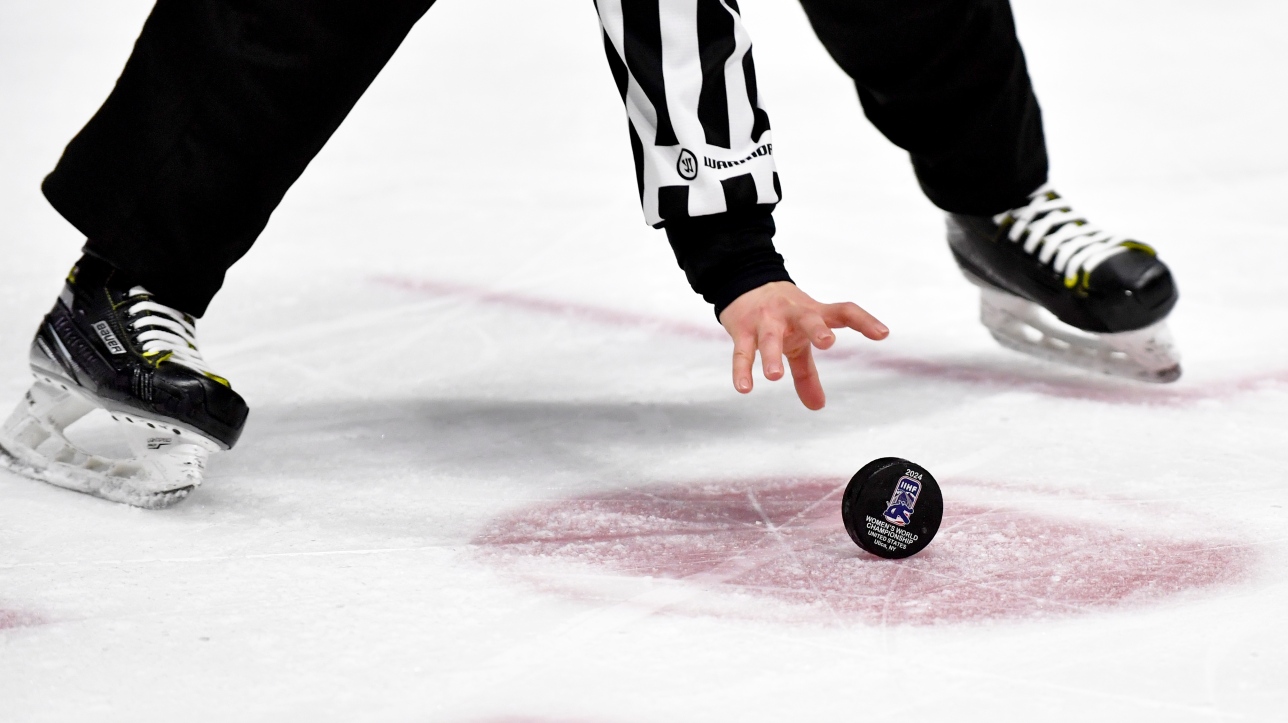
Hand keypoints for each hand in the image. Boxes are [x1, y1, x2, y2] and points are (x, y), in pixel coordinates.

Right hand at [718, 281, 887, 409]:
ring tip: (775, 376)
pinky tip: (744, 387)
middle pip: (807, 318)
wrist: (743, 284)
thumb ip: (807, 373)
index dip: (863, 321)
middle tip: (827, 343)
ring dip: (771, 355)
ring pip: (769, 336)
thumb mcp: (797, 341)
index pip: (843, 312)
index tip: (883, 333)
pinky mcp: (742, 328)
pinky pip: (742, 350)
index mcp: (813, 312)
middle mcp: (792, 313)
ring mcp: (766, 320)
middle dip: (816, 329)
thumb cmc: (780, 316)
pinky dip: (741, 368)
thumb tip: (818, 406)